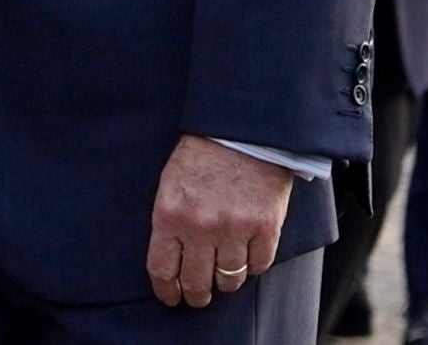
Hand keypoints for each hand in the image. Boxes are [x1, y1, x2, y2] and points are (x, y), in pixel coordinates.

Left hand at [145, 134, 291, 306]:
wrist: (240, 132)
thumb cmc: (201, 154)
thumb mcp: (169, 183)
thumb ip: (170, 220)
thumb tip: (172, 256)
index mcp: (169, 214)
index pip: (162, 268)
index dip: (166, 290)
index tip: (170, 297)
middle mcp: (200, 227)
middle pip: (197, 283)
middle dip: (196, 295)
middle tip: (197, 296)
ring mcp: (234, 230)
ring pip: (229, 280)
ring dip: (225, 282)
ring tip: (223, 275)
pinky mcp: (265, 229)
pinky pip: (258, 266)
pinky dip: (252, 265)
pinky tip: (247, 255)